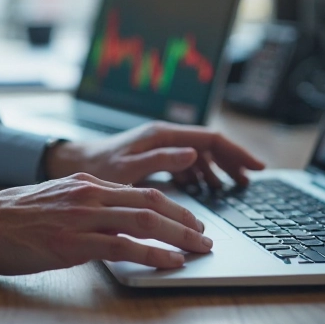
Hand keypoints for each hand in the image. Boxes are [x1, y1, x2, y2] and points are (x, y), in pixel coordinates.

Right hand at [0, 173, 211, 274]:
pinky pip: (124, 247)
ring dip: (178, 235)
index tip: (189, 219)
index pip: (140, 190)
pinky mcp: (74, 242)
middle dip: (185, 219)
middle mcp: (90, 194)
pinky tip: (170, 262)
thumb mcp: (55, 199)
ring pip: (145, 220)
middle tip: (205, 235)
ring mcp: (83, 217)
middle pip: (152, 201)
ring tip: (199, 248)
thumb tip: (109, 216)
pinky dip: (153, 254)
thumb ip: (85, 203)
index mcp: (87, 183)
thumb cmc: (12, 217)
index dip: (172, 205)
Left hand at [45, 122, 264, 190]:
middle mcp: (163, 137)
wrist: (69, 165)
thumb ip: (160, 160)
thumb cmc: (95, 167)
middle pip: (210, 146)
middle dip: (233, 161)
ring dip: (219, 169)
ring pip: (200, 155)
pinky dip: (201, 175)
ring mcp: (159, 147)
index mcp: (161, 135)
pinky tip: (208, 188)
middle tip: (251, 180)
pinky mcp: (154, 159)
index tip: (255, 167)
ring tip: (235, 187)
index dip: (236, 153)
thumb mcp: (127, 168)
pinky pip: (186, 164)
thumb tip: (194, 153)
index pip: (210, 138)